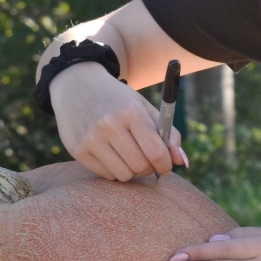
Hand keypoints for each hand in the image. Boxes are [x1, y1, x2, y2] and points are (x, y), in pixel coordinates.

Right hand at [51, 61, 187, 180]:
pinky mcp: (78, 150)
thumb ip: (169, 134)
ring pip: (124, 175)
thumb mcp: (144, 107)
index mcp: (131, 112)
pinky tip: (112, 154)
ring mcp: (91, 139)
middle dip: (149, 168)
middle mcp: (109, 125)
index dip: (165, 164)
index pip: (156, 152)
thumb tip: (184, 162)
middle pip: (140, 166)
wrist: (77, 85)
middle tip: (147, 160)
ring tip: (128, 156)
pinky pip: (106, 175)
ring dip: (131, 171)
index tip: (166, 165)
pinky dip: (114, 170)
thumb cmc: (118, 100)